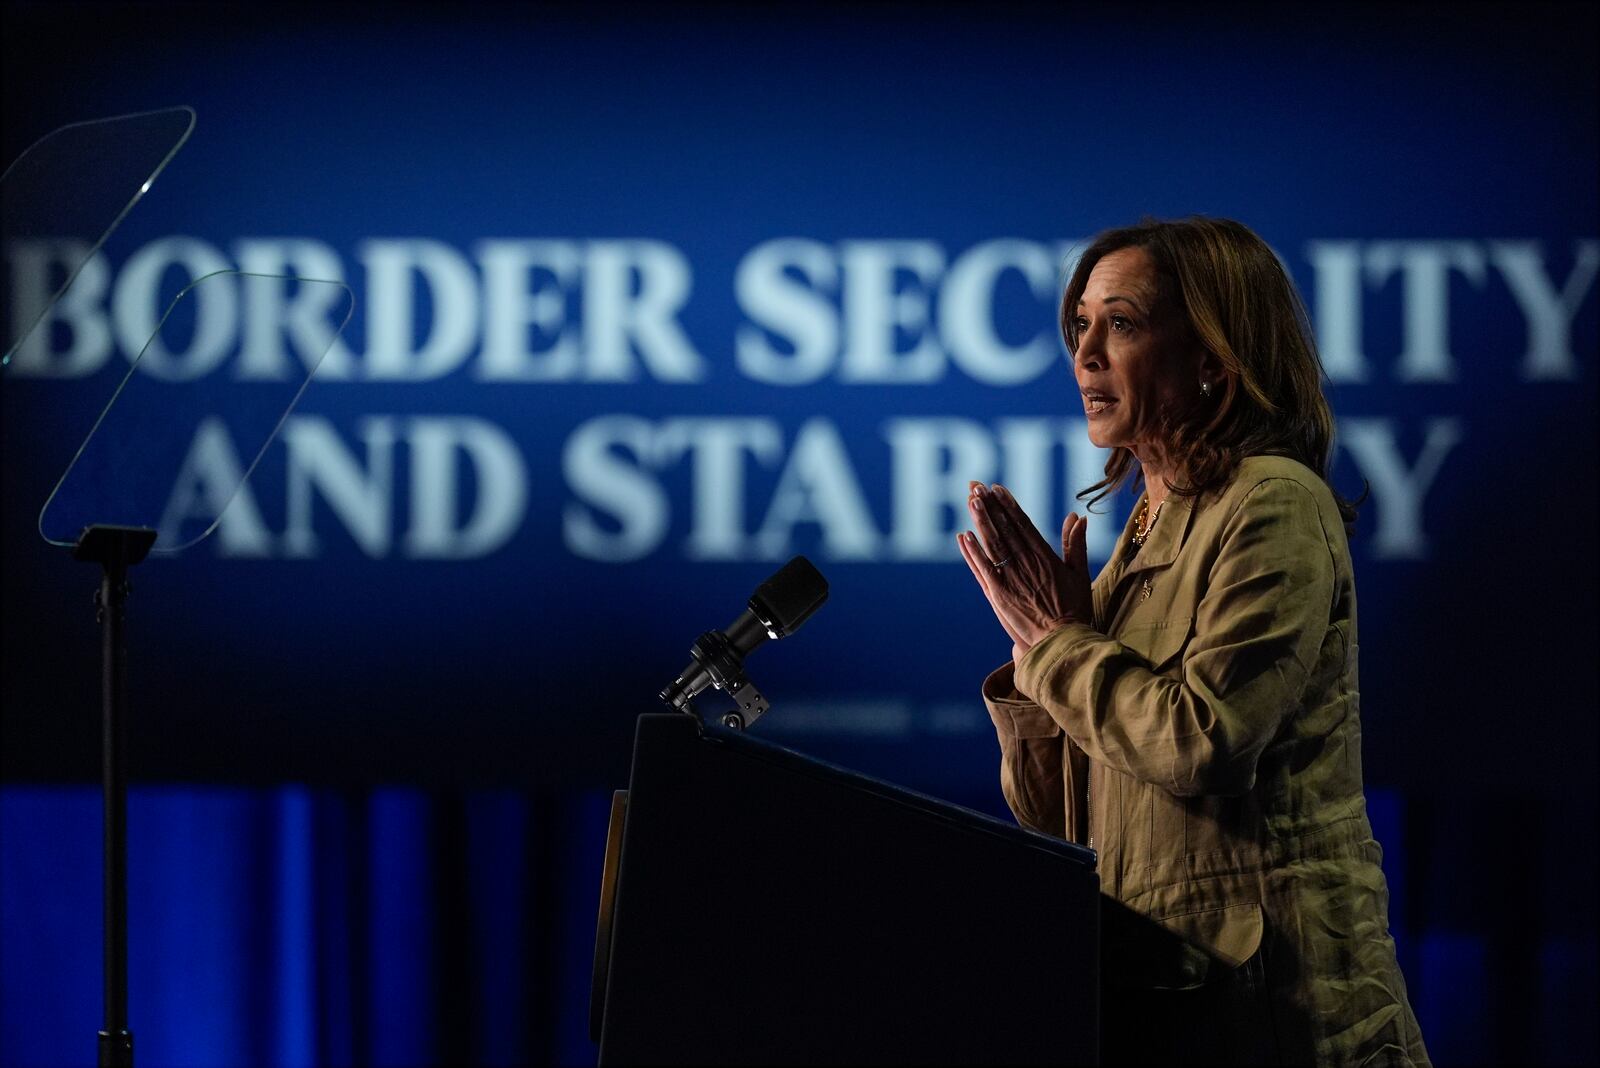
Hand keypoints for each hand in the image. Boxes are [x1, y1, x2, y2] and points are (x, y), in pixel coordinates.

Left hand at [957, 482, 1093, 659]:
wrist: (1064, 643)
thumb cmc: (1075, 610)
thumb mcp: (1080, 573)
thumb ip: (1075, 544)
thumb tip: (1077, 517)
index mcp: (1046, 557)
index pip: (1024, 524)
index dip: (1009, 505)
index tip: (997, 488)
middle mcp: (1027, 564)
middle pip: (1005, 529)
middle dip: (990, 506)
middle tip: (976, 485)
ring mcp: (1012, 579)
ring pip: (993, 544)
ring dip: (981, 521)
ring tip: (970, 501)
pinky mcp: (1000, 595)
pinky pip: (984, 569)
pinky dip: (973, 552)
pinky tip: (964, 536)